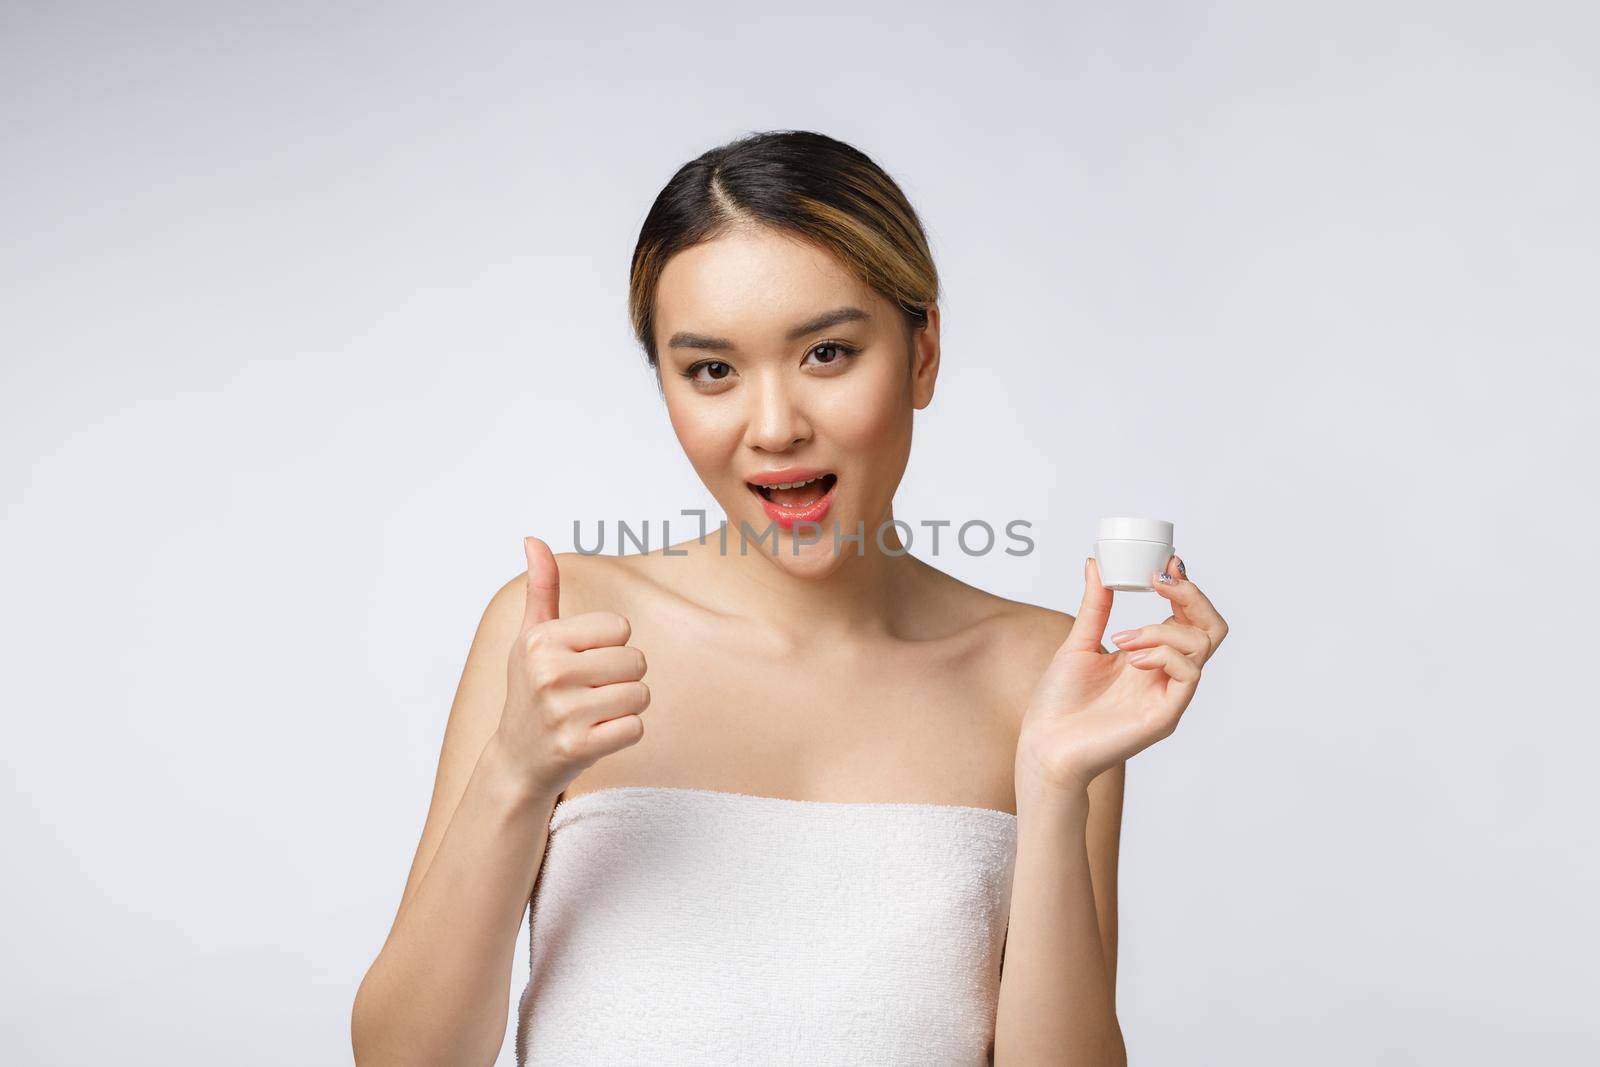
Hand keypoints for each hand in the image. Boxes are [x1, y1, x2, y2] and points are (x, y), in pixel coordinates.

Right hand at [494, 536, 650, 798]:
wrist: (518, 760)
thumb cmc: (531, 691)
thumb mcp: (531, 638)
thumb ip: (541, 589)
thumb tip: (533, 539)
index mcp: (541, 640)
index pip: (621, 627)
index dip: (612, 646)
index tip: (584, 663)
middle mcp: (548, 673)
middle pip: (636, 660)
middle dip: (623, 677)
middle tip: (590, 693)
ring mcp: (563, 712)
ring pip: (640, 694)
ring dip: (627, 706)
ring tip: (594, 712)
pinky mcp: (579, 747)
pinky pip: (636, 727)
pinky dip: (625, 732)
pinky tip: (597, 734)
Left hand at [1016, 553, 1227, 797]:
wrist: (1044, 746)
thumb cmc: (1060, 703)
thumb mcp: (1078, 643)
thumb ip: (1095, 605)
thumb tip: (1096, 564)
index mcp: (1150, 657)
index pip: (1187, 616)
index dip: (1184, 587)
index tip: (1164, 564)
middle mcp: (1166, 675)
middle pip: (1211, 628)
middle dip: (1193, 596)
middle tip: (1160, 581)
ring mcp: (1169, 695)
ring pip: (1202, 646)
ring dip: (1162, 629)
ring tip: (1122, 639)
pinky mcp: (1166, 716)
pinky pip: (1188, 675)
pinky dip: (1162, 655)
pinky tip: (1130, 658)